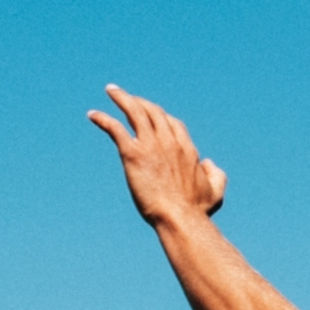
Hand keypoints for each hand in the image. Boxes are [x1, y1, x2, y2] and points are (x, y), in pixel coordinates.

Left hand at [88, 87, 226, 226]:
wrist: (180, 218)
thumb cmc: (197, 211)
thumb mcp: (216, 192)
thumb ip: (217, 175)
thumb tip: (209, 162)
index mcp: (187, 149)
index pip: (172, 123)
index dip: (161, 116)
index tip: (151, 115)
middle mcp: (169, 142)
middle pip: (153, 111)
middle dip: (140, 101)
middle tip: (128, 98)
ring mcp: (151, 146)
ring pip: (135, 111)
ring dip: (122, 98)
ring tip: (111, 91)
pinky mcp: (133, 154)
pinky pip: (115, 128)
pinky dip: (103, 119)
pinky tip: (92, 115)